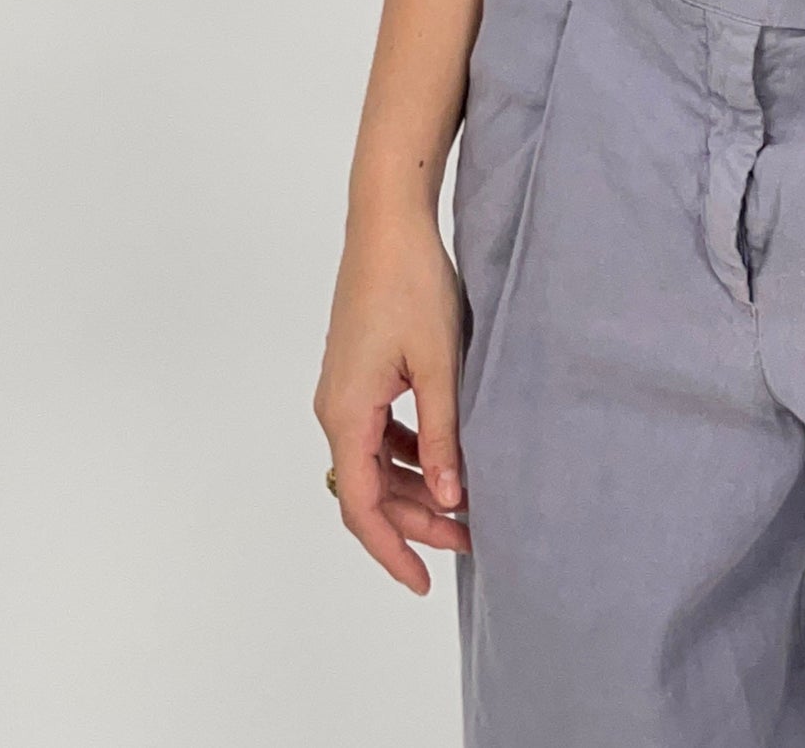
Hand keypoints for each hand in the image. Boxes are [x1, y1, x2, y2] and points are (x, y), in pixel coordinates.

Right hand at [314, 210, 471, 593]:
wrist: (387, 223)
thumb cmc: (412, 283)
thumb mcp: (439, 364)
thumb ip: (445, 434)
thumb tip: (452, 497)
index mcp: (347, 413)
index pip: (360, 506)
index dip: (391, 549)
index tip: (422, 582)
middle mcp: (335, 408)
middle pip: (368, 489)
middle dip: (416, 520)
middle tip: (469, 538)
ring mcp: (344, 390)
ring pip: (374, 462)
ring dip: (414, 486)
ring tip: (465, 502)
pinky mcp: (358, 373)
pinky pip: (378, 433)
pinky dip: (408, 453)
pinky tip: (443, 455)